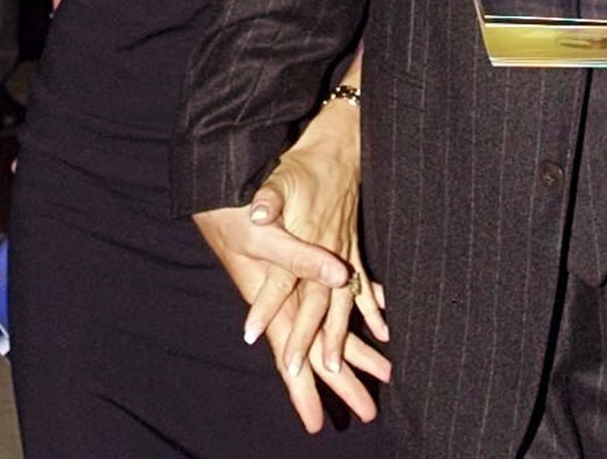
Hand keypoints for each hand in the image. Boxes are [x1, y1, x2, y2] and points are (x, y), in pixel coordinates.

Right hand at [195, 202, 387, 430]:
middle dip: (340, 381)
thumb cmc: (235, 211)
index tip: (314, 421)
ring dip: (354, 350)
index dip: (302, 386)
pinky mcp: (306, 262)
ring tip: (383, 372)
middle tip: (367, 411)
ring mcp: (295, 282)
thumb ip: (296, 251)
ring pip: (328, 326)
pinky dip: (361, 311)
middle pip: (313, 349)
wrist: (223, 185)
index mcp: (275, 297)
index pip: (290, 352)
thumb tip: (329, 268)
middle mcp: (285, 297)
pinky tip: (379, 321)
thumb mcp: (265, 230)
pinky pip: (338, 299)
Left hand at [246, 113, 388, 374]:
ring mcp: (345, 249)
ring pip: (343, 301)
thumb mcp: (282, 176)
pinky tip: (384, 327)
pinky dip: (372, 306)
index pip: (282, 279)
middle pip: (316, 302)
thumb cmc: (307, 165)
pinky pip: (365, 283)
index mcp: (306, 238)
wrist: (342, 147)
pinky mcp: (353, 244)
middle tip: (297, 370)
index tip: (251, 333)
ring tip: (335, 366)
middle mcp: (328, 250)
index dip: (266, 305)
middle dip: (306, 337)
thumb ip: (270, 198)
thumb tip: (258, 214)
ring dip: (339, 333)